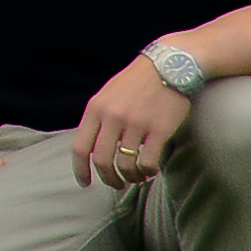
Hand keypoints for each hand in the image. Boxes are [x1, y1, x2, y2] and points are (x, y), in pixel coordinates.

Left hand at [67, 56, 196, 191]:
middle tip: (116, 184)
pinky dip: (147, 172)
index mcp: (96, 108)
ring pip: (125, 165)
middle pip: (102, 161)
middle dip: (108, 179)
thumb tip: (92, 148)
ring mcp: (135, 123)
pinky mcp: (159, 129)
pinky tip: (150, 170)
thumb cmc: (138, 82)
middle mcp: (113, 116)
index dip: (80, 170)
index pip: (80, 147)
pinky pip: (148, 162)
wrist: (169, 65)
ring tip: (136, 177)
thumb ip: (99, 118)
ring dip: (130, 178)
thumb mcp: (108, 94)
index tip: (84, 183)